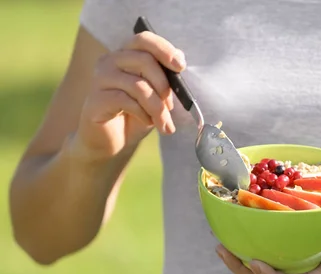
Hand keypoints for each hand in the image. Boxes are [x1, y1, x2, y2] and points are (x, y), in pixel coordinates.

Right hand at [74, 31, 185, 161]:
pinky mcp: (95, 99)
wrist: (112, 142)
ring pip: (138, 85)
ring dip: (157, 107)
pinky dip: (143, 114)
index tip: (180, 66)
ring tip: (164, 124)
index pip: (143, 40)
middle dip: (164, 86)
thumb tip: (180, 57)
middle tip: (171, 107)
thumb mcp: (155, 95)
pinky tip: (147, 122)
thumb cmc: (135, 116)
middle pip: (144, 60)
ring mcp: (100, 79)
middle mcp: (109, 61)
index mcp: (125, 56)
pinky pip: (126, 101)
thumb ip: (165, 77)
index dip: (164, 49)